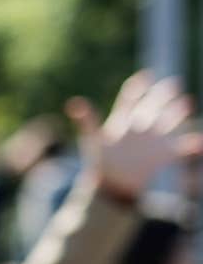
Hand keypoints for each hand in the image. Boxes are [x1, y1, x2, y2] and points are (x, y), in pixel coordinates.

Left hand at [68, 70, 202, 202]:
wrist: (112, 187)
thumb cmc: (100, 164)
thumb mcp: (92, 140)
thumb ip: (86, 121)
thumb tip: (73, 103)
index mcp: (122, 122)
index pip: (130, 100)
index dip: (137, 88)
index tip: (146, 76)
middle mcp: (140, 128)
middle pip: (152, 106)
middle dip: (162, 95)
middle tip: (174, 83)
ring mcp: (153, 140)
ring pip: (169, 121)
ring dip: (178, 112)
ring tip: (187, 102)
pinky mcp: (164, 155)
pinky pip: (182, 147)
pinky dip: (192, 144)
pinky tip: (199, 142)